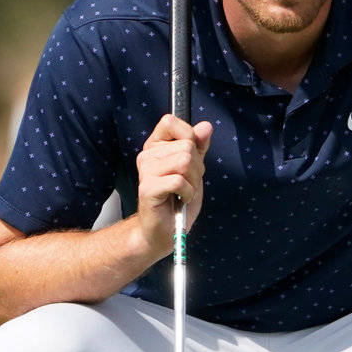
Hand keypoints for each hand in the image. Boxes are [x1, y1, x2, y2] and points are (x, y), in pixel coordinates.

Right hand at [135, 115, 212, 250]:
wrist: (166, 229)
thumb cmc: (178, 199)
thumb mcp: (194, 169)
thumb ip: (199, 147)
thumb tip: (205, 126)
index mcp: (155, 146)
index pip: (170, 122)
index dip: (188, 137)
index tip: (188, 158)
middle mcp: (147, 155)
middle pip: (186, 146)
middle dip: (196, 168)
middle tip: (186, 183)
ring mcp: (145, 171)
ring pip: (184, 161)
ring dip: (193, 181)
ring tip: (183, 192)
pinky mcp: (148, 188)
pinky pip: (179, 180)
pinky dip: (188, 193)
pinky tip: (181, 199)